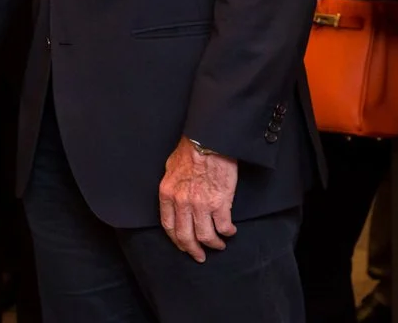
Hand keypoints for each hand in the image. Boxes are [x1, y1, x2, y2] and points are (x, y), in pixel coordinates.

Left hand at [158, 140, 238, 261]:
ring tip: (219, 245)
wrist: (208, 141)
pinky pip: (223, 227)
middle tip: (200, 256)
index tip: (183, 246)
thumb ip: (172, 188)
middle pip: (185, 236)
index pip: (168, 226)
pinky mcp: (219, 203)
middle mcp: (181, 203)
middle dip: (193, 250)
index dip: (176, 240)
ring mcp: (200, 205)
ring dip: (214, 244)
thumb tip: (174, 199)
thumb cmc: (191, 151)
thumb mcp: (170, 168)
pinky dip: (227, 233)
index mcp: (167, 194)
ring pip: (205, 236)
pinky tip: (230, 231)